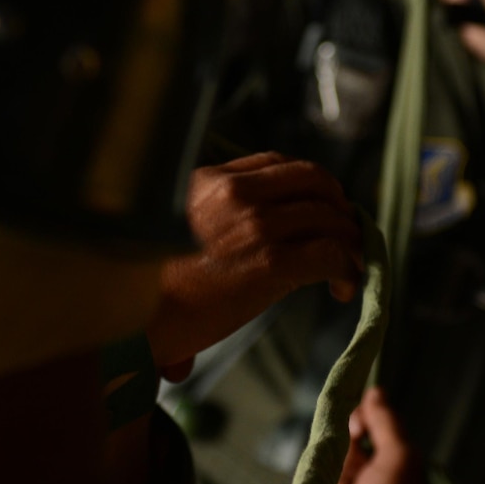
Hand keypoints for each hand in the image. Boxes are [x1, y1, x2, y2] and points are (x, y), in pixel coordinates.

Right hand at [147, 152, 360, 376]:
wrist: (134, 319)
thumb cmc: (148, 287)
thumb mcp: (174, 230)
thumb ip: (212, 220)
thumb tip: (252, 238)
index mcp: (210, 179)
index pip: (278, 164)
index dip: (309, 185)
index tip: (319, 207)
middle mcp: (236, 192)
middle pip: (313, 181)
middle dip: (338, 206)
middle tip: (345, 234)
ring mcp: (256, 224)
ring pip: (329, 217)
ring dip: (350, 242)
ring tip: (351, 268)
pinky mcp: (271, 261)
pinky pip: (330, 254)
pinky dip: (348, 269)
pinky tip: (345, 288)